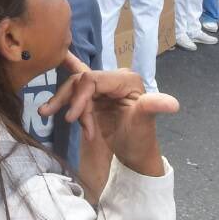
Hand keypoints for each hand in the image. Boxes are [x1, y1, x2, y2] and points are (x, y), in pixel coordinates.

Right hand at [40, 60, 178, 176]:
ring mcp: (103, 88)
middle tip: (55, 117)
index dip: (79, 97)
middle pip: (81, 82)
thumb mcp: (145, 123)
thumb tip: (174, 104)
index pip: (93, 80)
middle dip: (69, 101)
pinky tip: (60, 64)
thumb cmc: (141, 139)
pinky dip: (67, 83)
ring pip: (75, 88)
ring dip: (63, 103)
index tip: (71, 119)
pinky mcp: (95, 98)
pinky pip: (77, 85)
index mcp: (126, 80)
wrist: (134, 155)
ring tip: (45, 113)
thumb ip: (154, 108)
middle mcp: (114, 79)